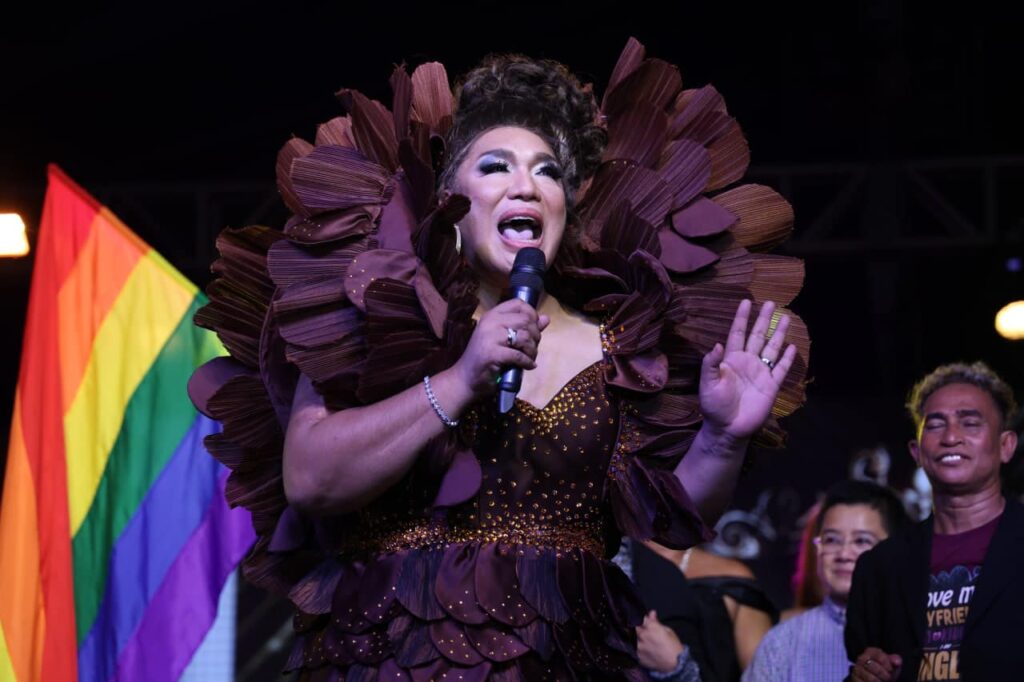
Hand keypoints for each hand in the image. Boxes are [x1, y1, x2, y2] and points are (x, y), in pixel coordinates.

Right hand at [453, 299, 549, 399]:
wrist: (466, 378)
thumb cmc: (486, 358)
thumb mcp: (504, 339)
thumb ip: (525, 328)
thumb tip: (546, 318)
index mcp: (492, 315)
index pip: (518, 304)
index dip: (532, 314)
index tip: (534, 328)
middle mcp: (490, 322)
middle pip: (525, 320)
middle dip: (535, 335)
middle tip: (532, 348)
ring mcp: (490, 337)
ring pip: (525, 337)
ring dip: (533, 350)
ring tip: (530, 358)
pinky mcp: (492, 354)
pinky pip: (519, 355)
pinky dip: (527, 362)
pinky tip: (528, 366)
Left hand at [636, 611, 684, 672]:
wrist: (675, 665)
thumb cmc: (674, 646)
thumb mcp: (668, 631)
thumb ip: (657, 622)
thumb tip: (651, 613)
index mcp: (651, 627)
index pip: (640, 618)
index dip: (641, 617)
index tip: (642, 619)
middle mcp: (642, 636)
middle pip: (633, 627)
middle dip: (636, 626)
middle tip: (640, 628)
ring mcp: (638, 647)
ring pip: (631, 638)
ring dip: (634, 636)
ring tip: (639, 638)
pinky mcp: (638, 656)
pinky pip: (632, 649)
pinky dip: (634, 647)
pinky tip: (640, 647)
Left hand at [698, 299, 796, 439]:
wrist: (728, 428)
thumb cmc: (714, 406)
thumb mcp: (707, 384)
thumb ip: (711, 364)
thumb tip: (717, 343)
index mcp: (731, 359)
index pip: (737, 333)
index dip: (741, 318)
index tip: (746, 301)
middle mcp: (747, 362)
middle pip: (757, 336)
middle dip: (763, 320)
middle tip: (770, 303)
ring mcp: (760, 373)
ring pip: (771, 348)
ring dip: (778, 333)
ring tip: (785, 317)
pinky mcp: (771, 386)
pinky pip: (780, 368)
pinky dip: (787, 358)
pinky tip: (792, 346)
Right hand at [850, 647, 901, 680]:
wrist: (876, 679)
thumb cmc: (885, 671)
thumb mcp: (892, 665)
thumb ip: (895, 660)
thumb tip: (897, 662)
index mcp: (871, 652)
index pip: (881, 658)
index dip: (888, 667)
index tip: (890, 670)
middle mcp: (861, 659)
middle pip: (875, 668)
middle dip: (885, 676)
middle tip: (887, 678)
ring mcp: (856, 669)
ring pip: (871, 679)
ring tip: (881, 681)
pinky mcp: (854, 680)